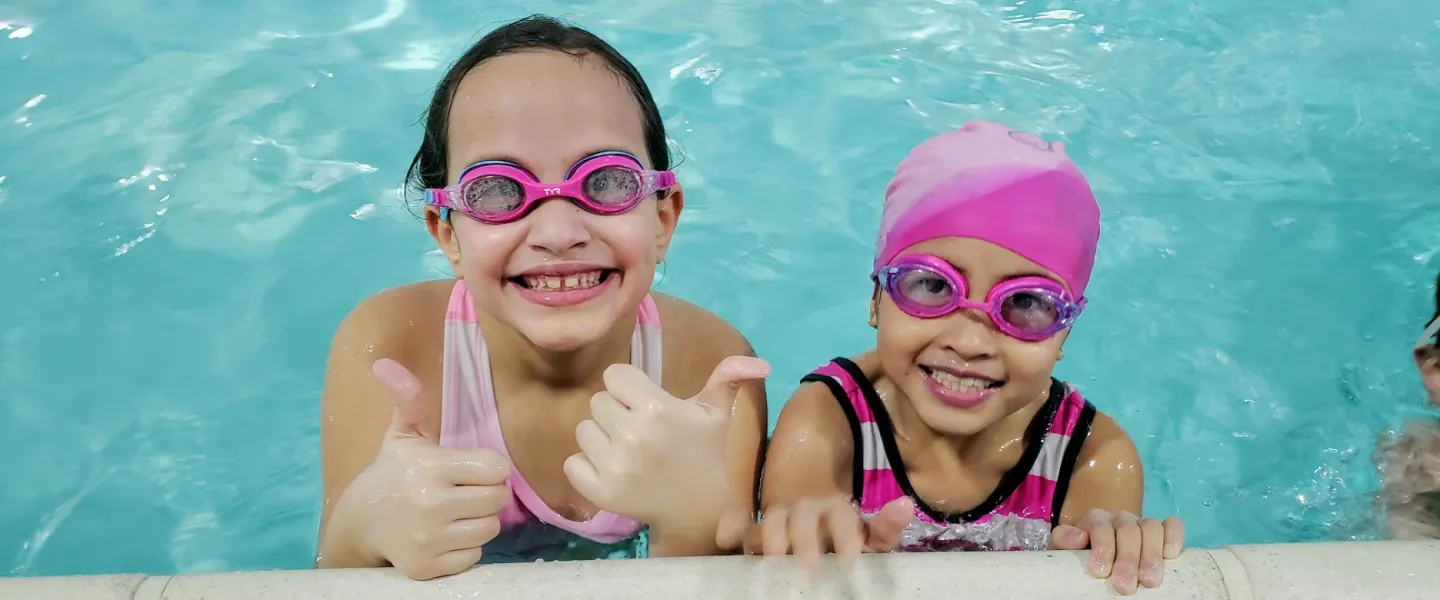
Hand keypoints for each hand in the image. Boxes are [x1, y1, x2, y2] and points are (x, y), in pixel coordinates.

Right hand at [332, 359, 511, 579]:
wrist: (358, 523)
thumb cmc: (392, 473)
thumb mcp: (403, 435)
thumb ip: (409, 400)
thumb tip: (384, 363)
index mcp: (431, 466)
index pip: (497, 468)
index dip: (489, 467)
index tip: (470, 469)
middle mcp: (431, 503)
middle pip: (498, 499)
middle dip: (486, 494)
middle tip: (464, 492)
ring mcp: (429, 539)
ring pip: (489, 529)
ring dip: (478, 521)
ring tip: (455, 513)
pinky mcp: (427, 567)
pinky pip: (474, 557)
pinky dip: (464, 549)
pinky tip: (444, 536)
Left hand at [563, 355, 769, 536]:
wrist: (702, 510)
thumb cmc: (707, 453)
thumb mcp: (718, 413)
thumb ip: (730, 378)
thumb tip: (760, 362)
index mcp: (658, 410)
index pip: (614, 376)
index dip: (628, 386)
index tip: (643, 401)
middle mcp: (632, 436)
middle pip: (598, 402)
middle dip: (616, 411)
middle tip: (639, 429)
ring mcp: (614, 467)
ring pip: (583, 430)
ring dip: (601, 437)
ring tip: (627, 449)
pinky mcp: (601, 493)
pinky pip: (572, 463)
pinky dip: (587, 466)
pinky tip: (613, 469)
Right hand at [734, 496, 913, 572]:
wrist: (812, 510)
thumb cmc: (846, 535)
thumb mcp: (869, 534)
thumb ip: (885, 527)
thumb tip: (905, 504)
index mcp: (835, 511)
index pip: (842, 520)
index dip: (846, 537)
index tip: (852, 559)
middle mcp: (805, 512)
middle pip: (803, 523)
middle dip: (805, 543)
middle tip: (811, 568)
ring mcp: (779, 521)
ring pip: (770, 525)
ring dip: (769, 538)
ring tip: (774, 559)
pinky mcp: (758, 535)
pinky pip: (744, 530)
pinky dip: (735, 528)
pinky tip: (729, 536)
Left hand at [1050, 509, 1184, 594]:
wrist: (1098, 554)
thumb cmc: (1082, 555)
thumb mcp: (1065, 549)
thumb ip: (1065, 540)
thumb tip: (1079, 538)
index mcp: (1096, 520)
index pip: (1100, 526)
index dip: (1102, 547)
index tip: (1100, 571)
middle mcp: (1120, 518)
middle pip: (1128, 531)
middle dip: (1127, 559)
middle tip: (1125, 587)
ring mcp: (1142, 523)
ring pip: (1151, 528)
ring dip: (1151, 554)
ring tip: (1149, 581)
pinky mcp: (1162, 531)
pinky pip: (1172, 525)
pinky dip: (1174, 537)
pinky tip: (1171, 555)